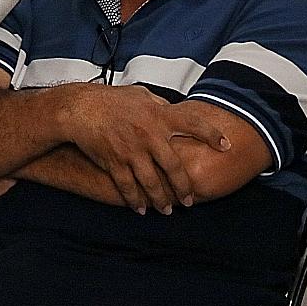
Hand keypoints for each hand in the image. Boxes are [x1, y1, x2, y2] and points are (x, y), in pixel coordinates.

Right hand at [55, 83, 231, 214]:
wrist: (80, 109)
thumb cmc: (111, 100)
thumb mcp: (141, 95)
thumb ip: (160, 106)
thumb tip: (175, 111)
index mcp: (158, 116)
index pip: (192, 123)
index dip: (211, 135)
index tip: (226, 145)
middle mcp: (149, 135)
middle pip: (174, 167)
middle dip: (184, 187)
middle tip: (190, 201)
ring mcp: (132, 151)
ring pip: (152, 183)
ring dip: (161, 199)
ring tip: (167, 210)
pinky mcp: (115, 163)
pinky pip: (128, 187)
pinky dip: (135, 201)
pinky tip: (141, 208)